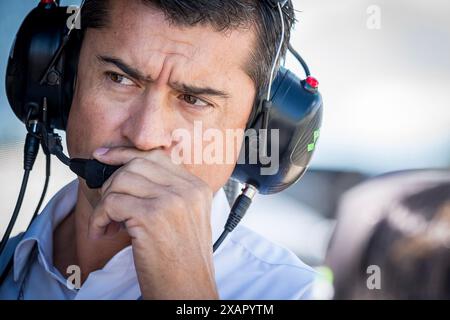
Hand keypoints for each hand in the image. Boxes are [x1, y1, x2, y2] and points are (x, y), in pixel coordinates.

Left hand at [89, 147, 218, 298]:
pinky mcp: (152, 217)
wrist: (189, 290)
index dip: (125, 154)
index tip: (104, 156)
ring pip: (121, 180)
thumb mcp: (185, 219)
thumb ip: (168, 193)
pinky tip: (104, 233)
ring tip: (108, 223)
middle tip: (108, 203)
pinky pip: (112, 203)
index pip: (156, 156)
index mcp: (196, 188)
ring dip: (105, 202)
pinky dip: (100, 218)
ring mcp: (171, 201)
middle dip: (113, 181)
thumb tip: (129, 175)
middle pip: (137, 164)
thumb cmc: (183, 261)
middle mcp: (187, 190)